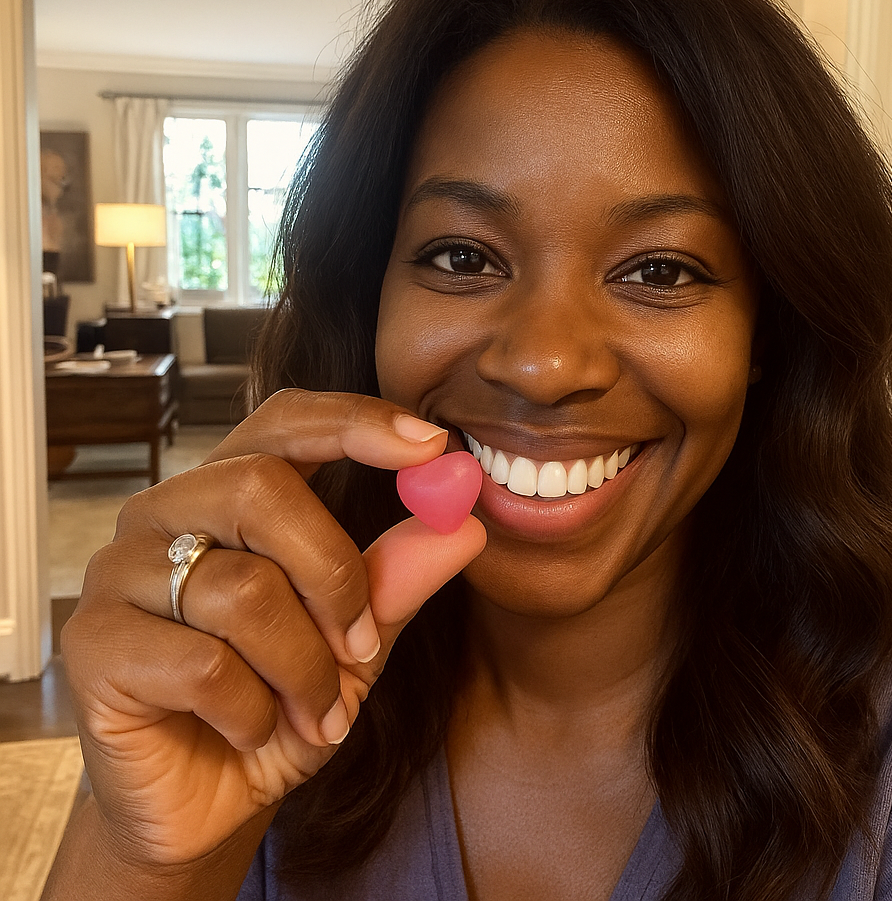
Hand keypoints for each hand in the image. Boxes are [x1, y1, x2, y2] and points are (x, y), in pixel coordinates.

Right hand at [60, 389, 485, 870]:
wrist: (205, 804)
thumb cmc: (277, 704)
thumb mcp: (356, 642)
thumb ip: (397, 580)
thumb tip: (465, 526)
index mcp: (227, 493)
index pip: (284, 422)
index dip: (354, 421)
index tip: (430, 444)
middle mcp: (164, 514)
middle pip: (259, 487)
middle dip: (333, 576)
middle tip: (361, 646)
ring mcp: (118, 573)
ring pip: (242, 589)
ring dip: (303, 667)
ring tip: (314, 712)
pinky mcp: (92, 643)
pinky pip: (203, 664)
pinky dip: (253, 710)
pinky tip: (251, 731)